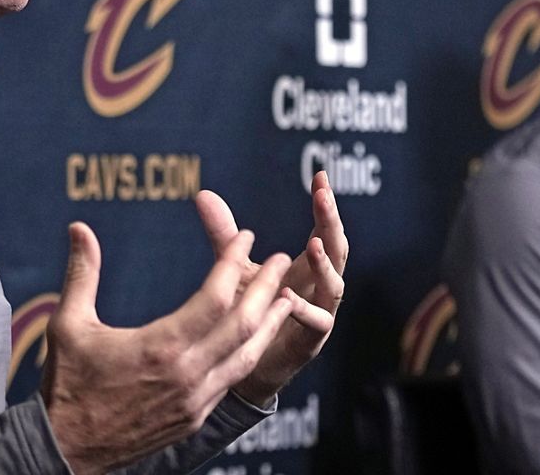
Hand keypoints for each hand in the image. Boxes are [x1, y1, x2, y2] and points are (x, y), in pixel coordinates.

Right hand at [40, 221, 293, 474]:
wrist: (67, 451)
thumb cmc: (66, 384)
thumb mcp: (69, 325)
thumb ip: (82, 273)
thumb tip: (79, 227)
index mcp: (161, 347)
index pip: (216, 297)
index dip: (233, 261)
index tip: (246, 235)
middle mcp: (187, 374)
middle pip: (244, 324)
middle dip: (267, 288)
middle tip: (280, 258)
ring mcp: (196, 400)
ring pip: (248, 356)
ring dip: (271, 323)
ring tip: (287, 297)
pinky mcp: (196, 418)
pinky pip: (233, 379)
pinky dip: (250, 353)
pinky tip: (256, 338)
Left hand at [197, 170, 347, 405]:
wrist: (242, 364)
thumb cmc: (248, 312)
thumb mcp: (236, 268)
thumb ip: (225, 236)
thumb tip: (202, 194)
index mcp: (307, 267)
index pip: (325, 229)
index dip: (324, 204)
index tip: (319, 176)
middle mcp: (319, 287)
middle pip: (337, 250)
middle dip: (332, 222)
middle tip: (323, 197)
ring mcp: (320, 314)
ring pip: (334, 286)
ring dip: (324, 265)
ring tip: (313, 243)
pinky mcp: (310, 342)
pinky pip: (317, 323)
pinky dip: (304, 309)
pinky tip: (288, 297)